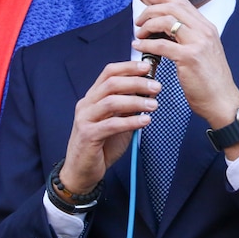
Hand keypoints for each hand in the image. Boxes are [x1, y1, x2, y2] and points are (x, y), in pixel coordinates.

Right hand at [60, 61, 158, 193]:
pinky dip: (131, 121)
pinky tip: (145, 121)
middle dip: (137, 82)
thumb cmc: (102, 144)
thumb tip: (149, 90)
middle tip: (156, 87)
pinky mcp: (88, 136)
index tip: (147, 67)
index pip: (109, 72)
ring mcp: (85, 119)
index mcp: (93, 97)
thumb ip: (129, 105)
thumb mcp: (118, 119)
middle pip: (111, 84)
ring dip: (136, 101)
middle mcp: (87, 104)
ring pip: (111, 102)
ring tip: (154, 105)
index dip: (128, 67)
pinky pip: (111, 125)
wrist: (82, 171)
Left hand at [133, 0, 238, 129]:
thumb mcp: (205, 51)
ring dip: (147, 24)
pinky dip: (146, 43)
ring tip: (139, 33)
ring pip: (166, 21)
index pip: (183, 3)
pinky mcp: (189, 58)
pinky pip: (161, 44)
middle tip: (139, 20)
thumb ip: (190, 37)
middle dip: (150, 9)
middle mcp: (204, 31)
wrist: (222, 100)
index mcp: (208, 28)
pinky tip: (138, 46)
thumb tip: (167, 29)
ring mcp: (198, 43)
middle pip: (173, 7)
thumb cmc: (211, 80)